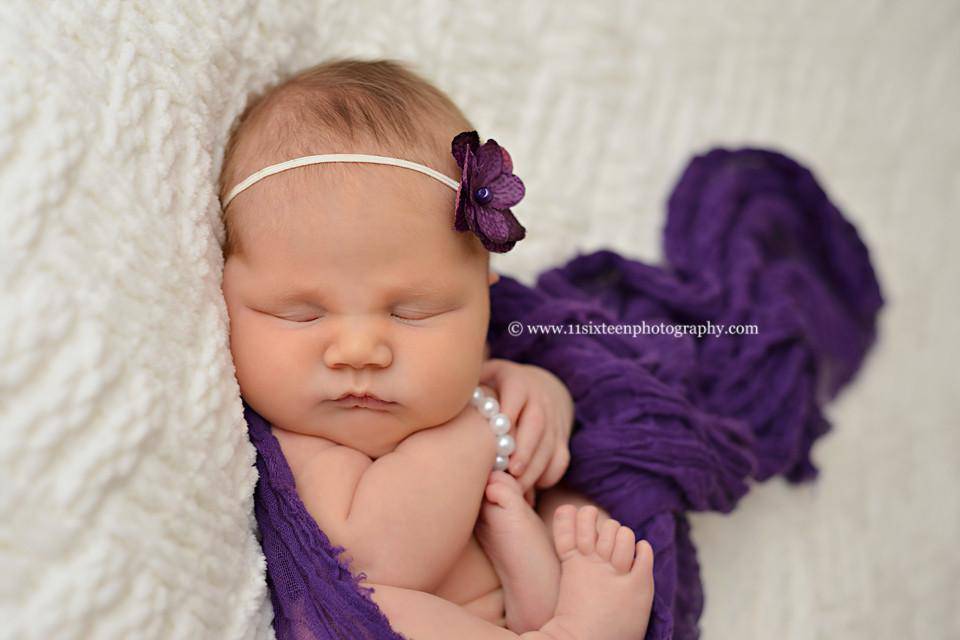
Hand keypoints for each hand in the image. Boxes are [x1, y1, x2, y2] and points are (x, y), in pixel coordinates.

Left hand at [479, 359, 573, 499]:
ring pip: (550, 444)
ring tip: (516, 488)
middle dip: (525, 449)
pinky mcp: (562, 437)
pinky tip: (530, 488)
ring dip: (534, 468)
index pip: (516, 393)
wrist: (537, 386)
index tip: (495, 436)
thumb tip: (437, 400)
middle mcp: (539, 398)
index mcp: (517, 381)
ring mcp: (553, 418)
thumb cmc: (495, 389)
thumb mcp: (482, 378)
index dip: (507, 413)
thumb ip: (466, 389)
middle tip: (511, 472)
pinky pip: (561, 458)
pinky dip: (548, 475)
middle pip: (537, 423)